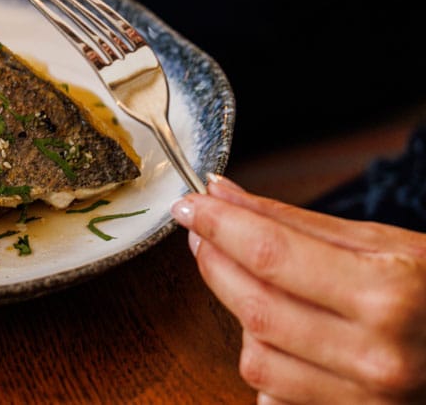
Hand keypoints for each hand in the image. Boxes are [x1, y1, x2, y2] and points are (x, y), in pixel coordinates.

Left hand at [171, 176, 425, 402]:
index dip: (219, 225)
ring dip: (240, 313)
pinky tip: (285, 333)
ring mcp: (366, 400)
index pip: (271, 255)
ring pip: (256, 356)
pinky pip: (274, 394)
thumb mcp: (382, 242)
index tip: (189, 204)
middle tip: (202, 231)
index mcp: (389, 293)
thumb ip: (292, 222)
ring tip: (253, 282)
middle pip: (255, 306)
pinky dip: (266, 358)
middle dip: (214, 262)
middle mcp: (376, 355)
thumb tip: (221, 192)